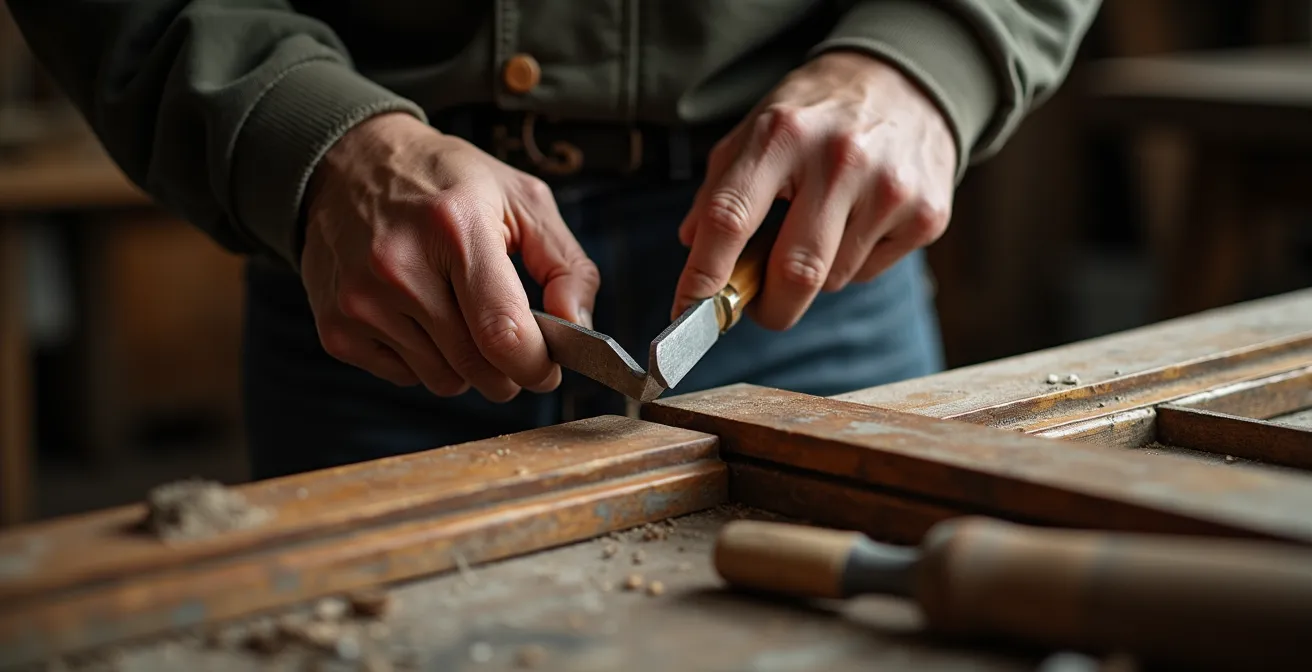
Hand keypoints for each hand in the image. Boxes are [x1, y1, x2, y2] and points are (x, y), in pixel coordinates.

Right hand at [301, 113, 599, 401]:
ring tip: (459, 313)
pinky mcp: (336, 327)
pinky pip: (404, 378)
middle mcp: (400, 267)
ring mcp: (361, 301)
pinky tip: (419, 315)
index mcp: (456, 228)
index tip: (548, 365)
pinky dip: (423, 360)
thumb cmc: (446, 182)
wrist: (349, 164)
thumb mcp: (522, 199)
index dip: (537, 365)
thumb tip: (577, 326)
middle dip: (508, 370)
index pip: (504, 334)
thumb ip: (567, 265)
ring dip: (466, 365)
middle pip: (477, 368)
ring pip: (443, 380)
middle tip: (511, 342)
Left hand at [672, 51, 956, 328]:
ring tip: (818, 229)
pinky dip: (851, 264)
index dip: (704, 275)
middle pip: (794, 272)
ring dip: (812, 276)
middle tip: (756, 307)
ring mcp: (889, 188)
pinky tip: (858, 222)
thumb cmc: (817, 116)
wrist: (906, 82)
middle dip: (768, 308)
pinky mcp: (926, 214)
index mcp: (783, 134)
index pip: (731, 218)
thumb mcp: (757, 130)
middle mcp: (840, 159)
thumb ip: (718, 189)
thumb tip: (692, 247)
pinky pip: (868, 273)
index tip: (687, 312)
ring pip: (832, 280)